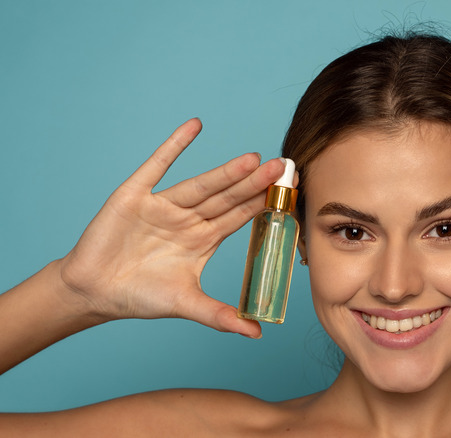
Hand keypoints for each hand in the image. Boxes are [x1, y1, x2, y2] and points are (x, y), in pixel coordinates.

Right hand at [58, 119, 285, 337]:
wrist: (93, 291)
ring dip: (226, 172)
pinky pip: (157, 165)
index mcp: (204, 239)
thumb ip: (220, 315)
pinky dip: (174, 146)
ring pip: (201, 184)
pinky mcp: (136, 195)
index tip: (291, 192)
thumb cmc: (140, 295)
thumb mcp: (186, 304)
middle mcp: (189, 218)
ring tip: (253, 158)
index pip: (240, 217)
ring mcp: (164, 205)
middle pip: (227, 197)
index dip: (264, 205)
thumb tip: (257, 334)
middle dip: (254, 185)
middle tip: (283, 168)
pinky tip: (195, 126)